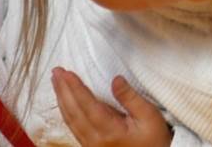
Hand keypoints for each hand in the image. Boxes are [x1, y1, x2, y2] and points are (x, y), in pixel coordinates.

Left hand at [52, 68, 170, 146]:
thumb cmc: (154, 138)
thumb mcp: (149, 116)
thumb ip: (131, 98)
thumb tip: (116, 79)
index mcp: (109, 130)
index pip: (87, 105)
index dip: (75, 88)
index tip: (66, 72)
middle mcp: (95, 139)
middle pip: (73, 112)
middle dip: (63, 90)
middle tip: (56, 71)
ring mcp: (90, 144)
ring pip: (70, 120)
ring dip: (62, 99)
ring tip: (56, 82)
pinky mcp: (90, 146)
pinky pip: (73, 126)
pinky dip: (66, 111)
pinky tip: (65, 102)